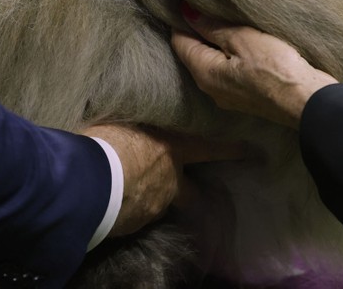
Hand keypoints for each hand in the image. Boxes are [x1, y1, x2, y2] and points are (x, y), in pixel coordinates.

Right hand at [82, 124, 245, 236]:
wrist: (88, 181)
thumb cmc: (106, 143)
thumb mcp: (125, 124)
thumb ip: (136, 127)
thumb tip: (131, 119)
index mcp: (173, 150)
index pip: (211, 149)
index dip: (233, 151)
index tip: (254, 153)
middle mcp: (170, 180)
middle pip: (190, 192)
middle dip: (190, 192)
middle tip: (186, 190)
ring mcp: (155, 205)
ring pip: (161, 205)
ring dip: (151, 200)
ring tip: (133, 195)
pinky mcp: (136, 223)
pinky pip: (137, 216)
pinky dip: (130, 211)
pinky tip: (117, 205)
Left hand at [171, 10, 337, 128]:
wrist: (306, 100)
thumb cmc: (274, 68)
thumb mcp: (242, 38)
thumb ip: (213, 27)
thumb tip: (186, 13)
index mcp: (203, 73)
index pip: (179, 41)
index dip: (182, 19)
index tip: (190, 0)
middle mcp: (210, 89)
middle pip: (195, 54)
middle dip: (199, 31)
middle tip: (209, 7)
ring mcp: (229, 97)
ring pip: (214, 63)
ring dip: (218, 44)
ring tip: (229, 22)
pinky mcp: (247, 98)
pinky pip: (230, 72)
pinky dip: (232, 56)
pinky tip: (246, 45)